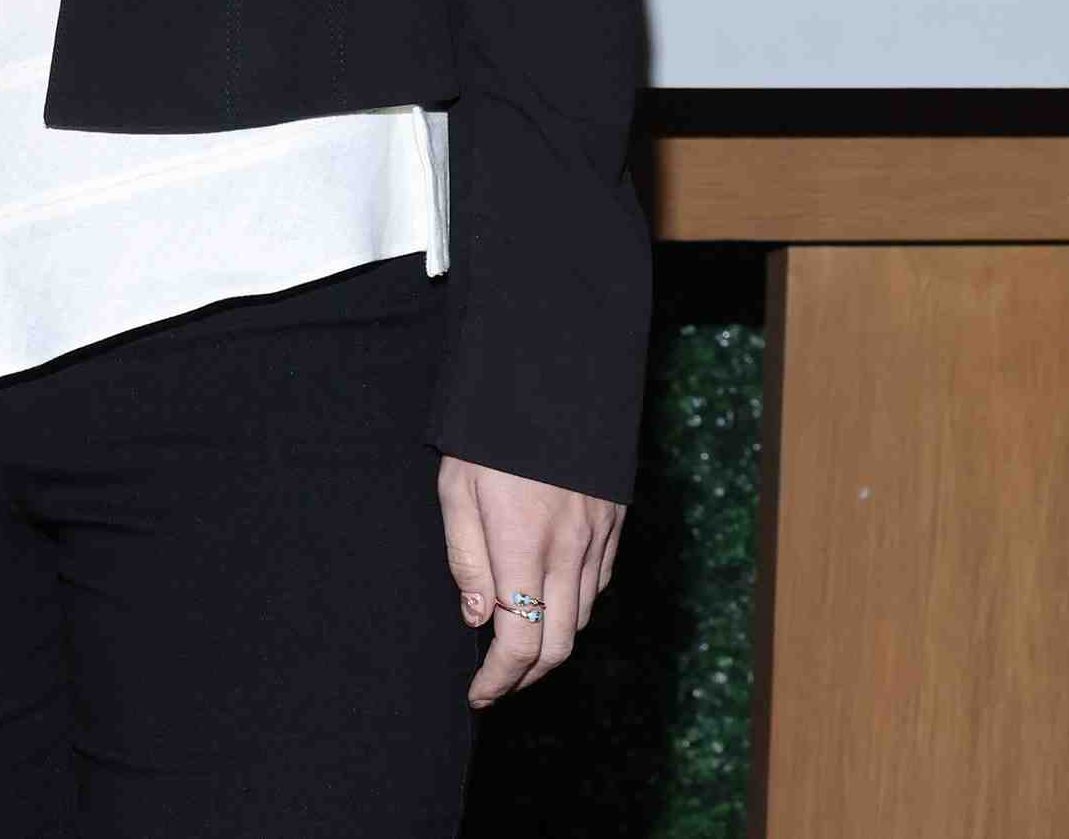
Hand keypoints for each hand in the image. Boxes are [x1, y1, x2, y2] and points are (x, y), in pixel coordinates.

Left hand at [437, 452, 624, 704]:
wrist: (548, 377)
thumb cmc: (488, 434)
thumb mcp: (456, 490)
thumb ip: (465, 558)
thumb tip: (475, 616)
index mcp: (522, 546)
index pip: (519, 641)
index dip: (498, 679)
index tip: (478, 691)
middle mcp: (567, 550)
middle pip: (558, 645)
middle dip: (526, 675)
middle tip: (496, 681)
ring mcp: (596, 537)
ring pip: (581, 619)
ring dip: (551, 643)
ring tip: (517, 645)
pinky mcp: (612, 522)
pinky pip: (598, 584)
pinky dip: (574, 607)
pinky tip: (549, 602)